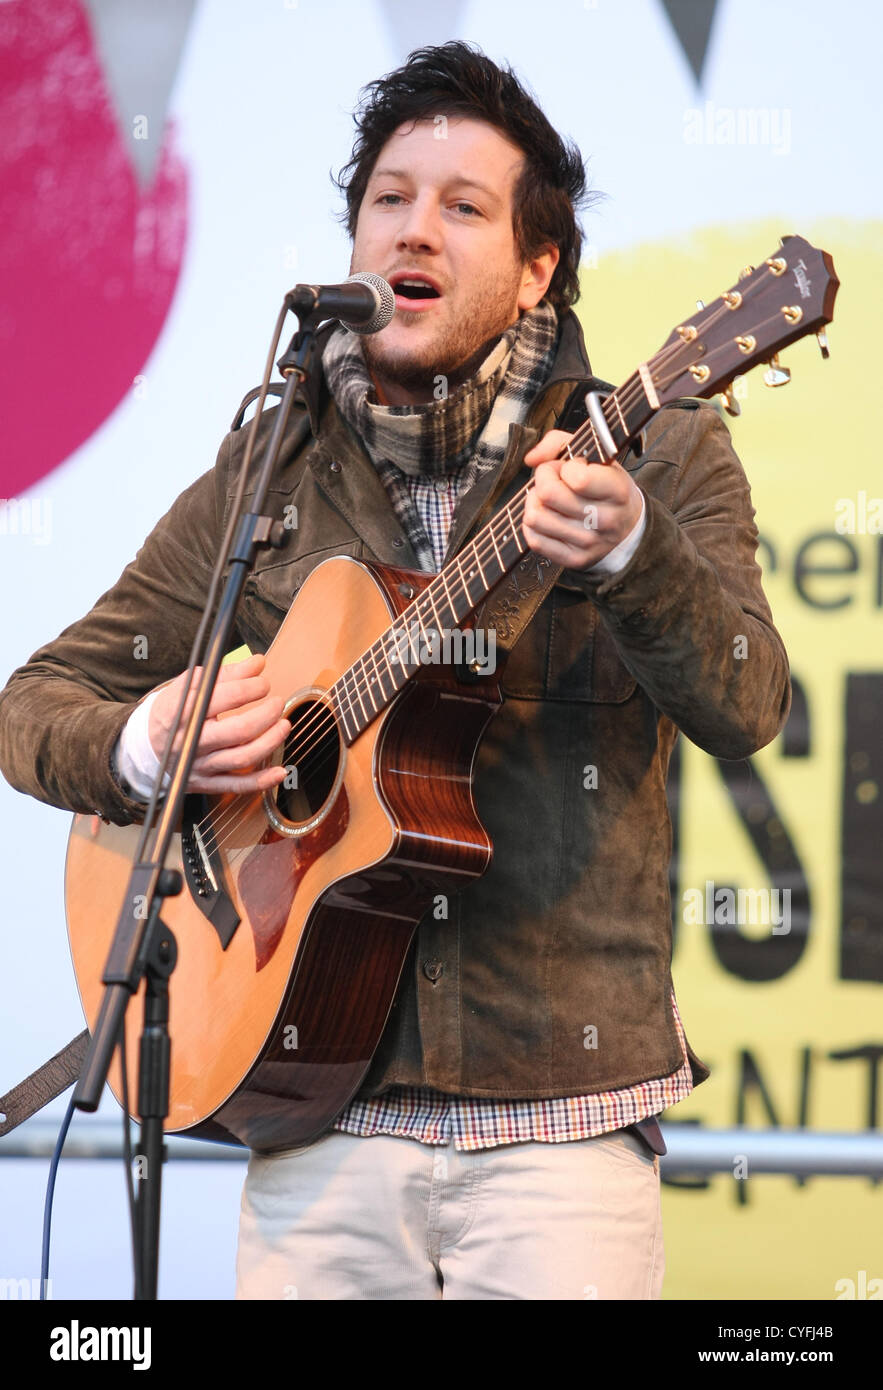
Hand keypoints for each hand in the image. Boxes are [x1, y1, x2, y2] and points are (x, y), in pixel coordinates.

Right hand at [147, 653, 289, 794]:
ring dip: (270, 742)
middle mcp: (193, 739)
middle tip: (277, 703)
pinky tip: (279, 771)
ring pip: (242, 758)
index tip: (262, 683)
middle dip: (266, 715)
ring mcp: (201, 763)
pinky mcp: (207, 782)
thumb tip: (257, 663)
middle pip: (239, 730)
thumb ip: (226, 673)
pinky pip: (237, 785)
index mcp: (186, 710)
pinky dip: (261, 781)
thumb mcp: (190, 685)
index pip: (224, 697)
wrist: (147, 745)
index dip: (250, 687)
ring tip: (283, 726)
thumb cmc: (173, 710)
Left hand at [522, 430, 643, 570]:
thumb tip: (531, 459)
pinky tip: (546, 516)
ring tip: (549, 499)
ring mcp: (588, 543)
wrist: (627, 529)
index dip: (562, 467)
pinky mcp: (573, 559)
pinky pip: (534, 540)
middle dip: (543, 480)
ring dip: (535, 502)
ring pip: (535, 517)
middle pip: (548, 495)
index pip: (577, 478)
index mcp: (617, 490)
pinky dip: (533, 525)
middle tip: (552, 480)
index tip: (569, 468)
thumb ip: (559, 443)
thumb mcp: (596, 456)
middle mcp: (605, 520)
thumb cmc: (606, 486)